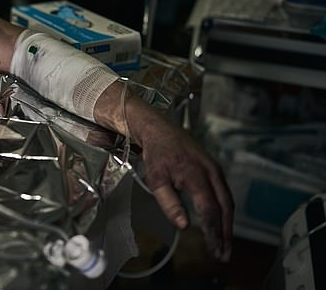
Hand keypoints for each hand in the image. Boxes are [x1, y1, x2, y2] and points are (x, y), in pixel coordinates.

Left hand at [94, 81, 233, 261]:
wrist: (159, 129)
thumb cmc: (156, 155)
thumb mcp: (156, 180)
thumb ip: (169, 203)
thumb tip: (184, 225)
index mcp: (196, 176)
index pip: (209, 211)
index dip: (213, 232)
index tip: (214, 250)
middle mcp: (211, 173)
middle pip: (225, 208)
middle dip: (225, 233)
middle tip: (224, 254)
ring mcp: (215, 169)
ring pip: (227, 201)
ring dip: (227, 224)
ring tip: (224, 244)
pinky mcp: (214, 168)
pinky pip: (224, 193)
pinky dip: (225, 210)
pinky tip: (221, 222)